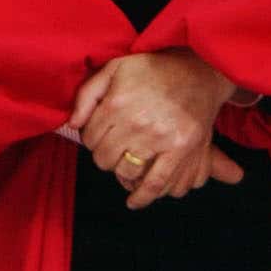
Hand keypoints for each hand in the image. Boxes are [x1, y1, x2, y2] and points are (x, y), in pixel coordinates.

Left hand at [68, 50, 243, 209]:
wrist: (197, 71)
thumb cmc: (153, 70)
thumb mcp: (114, 69)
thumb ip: (87, 94)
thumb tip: (73, 124)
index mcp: (116, 103)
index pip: (89, 138)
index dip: (91, 139)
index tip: (102, 135)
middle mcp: (136, 122)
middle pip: (105, 159)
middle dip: (105, 157)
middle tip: (115, 149)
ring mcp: (159, 138)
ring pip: (126, 173)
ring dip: (121, 174)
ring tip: (125, 166)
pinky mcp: (180, 150)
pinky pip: (156, 183)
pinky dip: (143, 197)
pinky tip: (135, 201)